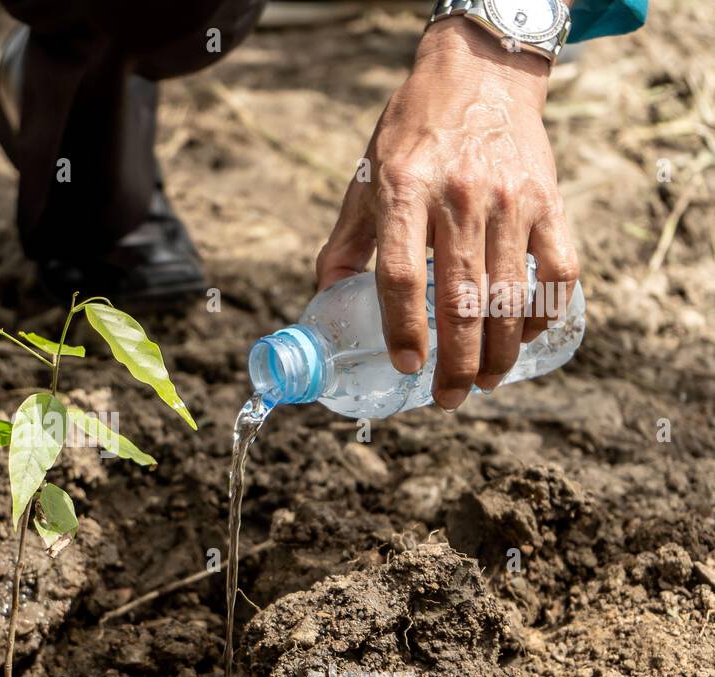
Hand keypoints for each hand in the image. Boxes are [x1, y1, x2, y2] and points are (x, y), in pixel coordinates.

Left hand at [316, 17, 579, 409]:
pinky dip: (543, 312)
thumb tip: (323, 302)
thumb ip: (346, 243)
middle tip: (446, 398)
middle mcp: (459, 197)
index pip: (399, 276)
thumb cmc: (411, 135)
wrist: (478, 74)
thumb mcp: (365, 179)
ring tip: (484, 383)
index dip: (402, 328)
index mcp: (403, 193)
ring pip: (510, 296)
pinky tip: (524, 337)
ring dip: (499, 352)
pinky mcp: (549, 199)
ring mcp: (510, 199)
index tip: (405, 365)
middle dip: (455, 361)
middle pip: (460, 299)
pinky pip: (557, 270)